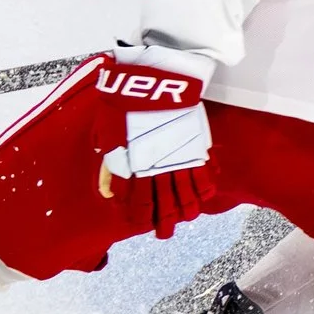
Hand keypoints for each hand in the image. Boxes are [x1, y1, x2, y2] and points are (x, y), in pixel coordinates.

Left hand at [93, 51, 216, 235]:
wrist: (151, 80)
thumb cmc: (123, 103)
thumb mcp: (108, 135)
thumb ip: (112, 165)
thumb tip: (112, 190)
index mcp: (135, 167)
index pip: (140, 202)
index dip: (142, 217)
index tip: (142, 223)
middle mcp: (159, 168)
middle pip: (165, 205)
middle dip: (164, 222)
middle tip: (164, 233)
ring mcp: (180, 159)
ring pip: (187, 195)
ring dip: (186, 209)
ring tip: (186, 216)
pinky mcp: (197, 147)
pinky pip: (205, 176)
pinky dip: (205, 189)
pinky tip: (203, 195)